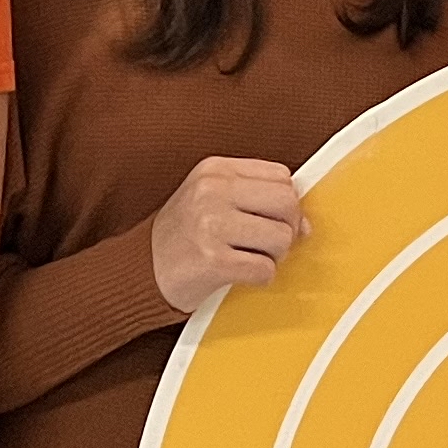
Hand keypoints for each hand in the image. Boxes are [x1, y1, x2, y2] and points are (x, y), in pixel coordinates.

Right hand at [153, 157, 305, 312]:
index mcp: (215, 169)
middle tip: (270, 243)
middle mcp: (212, 191)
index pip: (281, 176)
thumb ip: (256, 198)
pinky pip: (265, 269)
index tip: (274, 220)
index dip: (287, 202)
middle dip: (288, 228)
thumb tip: (306, 223)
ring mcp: (211, 225)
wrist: (141, 268)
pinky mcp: (213, 260)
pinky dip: (260, 277)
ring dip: (274, 256)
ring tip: (250, 257)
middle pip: (287, 203)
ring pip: (281, 238)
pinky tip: (240, 274)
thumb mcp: (211, 197)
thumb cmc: (182, 234)